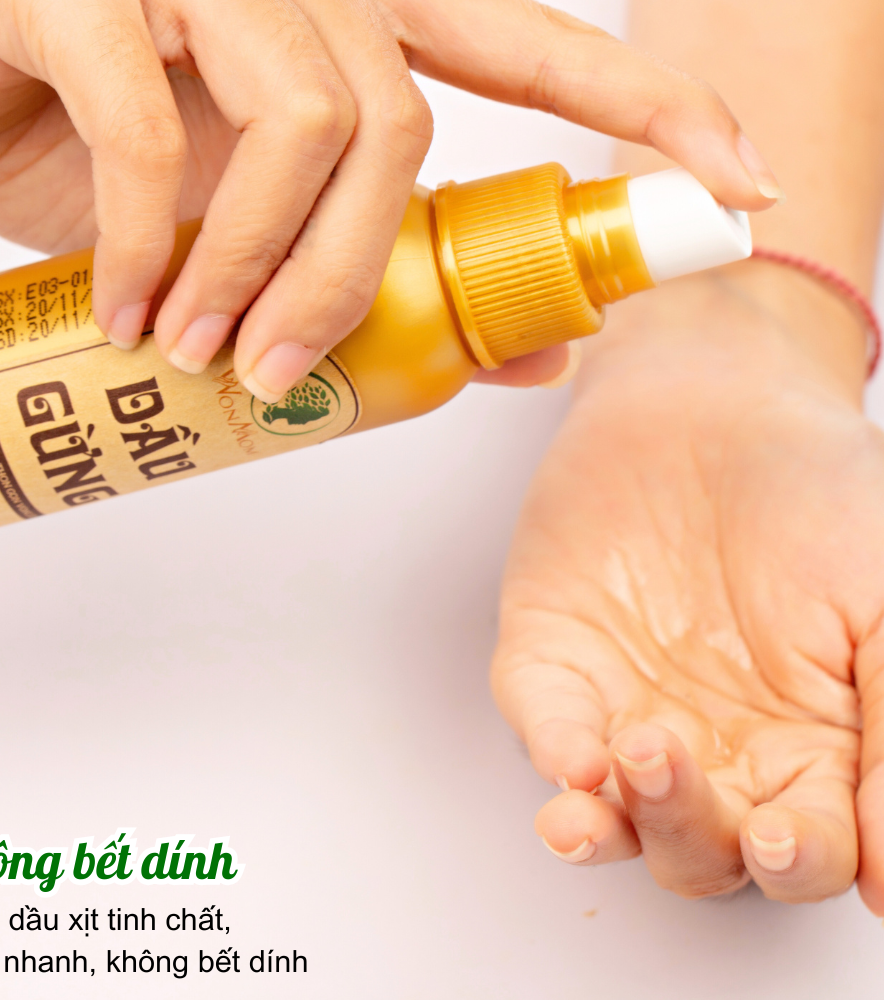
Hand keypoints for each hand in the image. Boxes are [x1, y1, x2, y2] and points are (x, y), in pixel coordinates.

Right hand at [0, 0, 777, 401]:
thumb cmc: (83, 153)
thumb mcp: (248, 229)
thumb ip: (386, 272)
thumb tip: (537, 352)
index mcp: (350, 23)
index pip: (534, 48)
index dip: (645, 104)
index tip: (737, 175)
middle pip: (398, 123)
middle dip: (356, 278)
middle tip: (287, 375)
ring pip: (301, 124)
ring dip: (257, 272)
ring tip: (200, 353)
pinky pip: (151, 129)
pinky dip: (149, 242)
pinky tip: (122, 306)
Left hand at [491, 265, 883, 908]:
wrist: (711, 403)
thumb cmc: (815, 491)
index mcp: (807, 747)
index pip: (807, 848)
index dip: (801, 861)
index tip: (792, 839)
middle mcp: (715, 748)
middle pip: (705, 849)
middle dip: (702, 837)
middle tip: (713, 798)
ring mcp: (628, 709)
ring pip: (620, 814)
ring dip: (624, 817)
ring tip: (639, 763)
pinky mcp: (556, 665)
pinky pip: (548, 729)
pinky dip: (558, 751)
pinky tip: (576, 760)